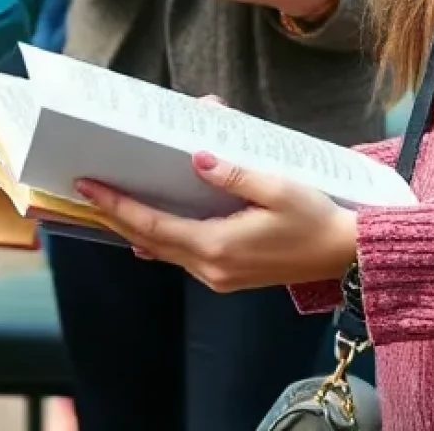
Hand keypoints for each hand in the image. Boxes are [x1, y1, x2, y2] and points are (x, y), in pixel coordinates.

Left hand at [78, 153, 357, 290]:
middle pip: (152, 241)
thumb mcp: (276, 186)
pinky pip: (184, 257)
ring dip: (138, 228)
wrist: (346, 254)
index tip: (89, 186)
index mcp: (218, 246)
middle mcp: (213, 268)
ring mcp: (221, 277)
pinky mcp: (230, 275)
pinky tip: (150, 229)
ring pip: (167, 251)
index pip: (154, 226)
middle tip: (88, 191)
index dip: (118, 206)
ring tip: (111, 204)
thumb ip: (233, 173)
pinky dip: (163, 240)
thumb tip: (196, 157)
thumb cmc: (315, 216)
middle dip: (118, 215)